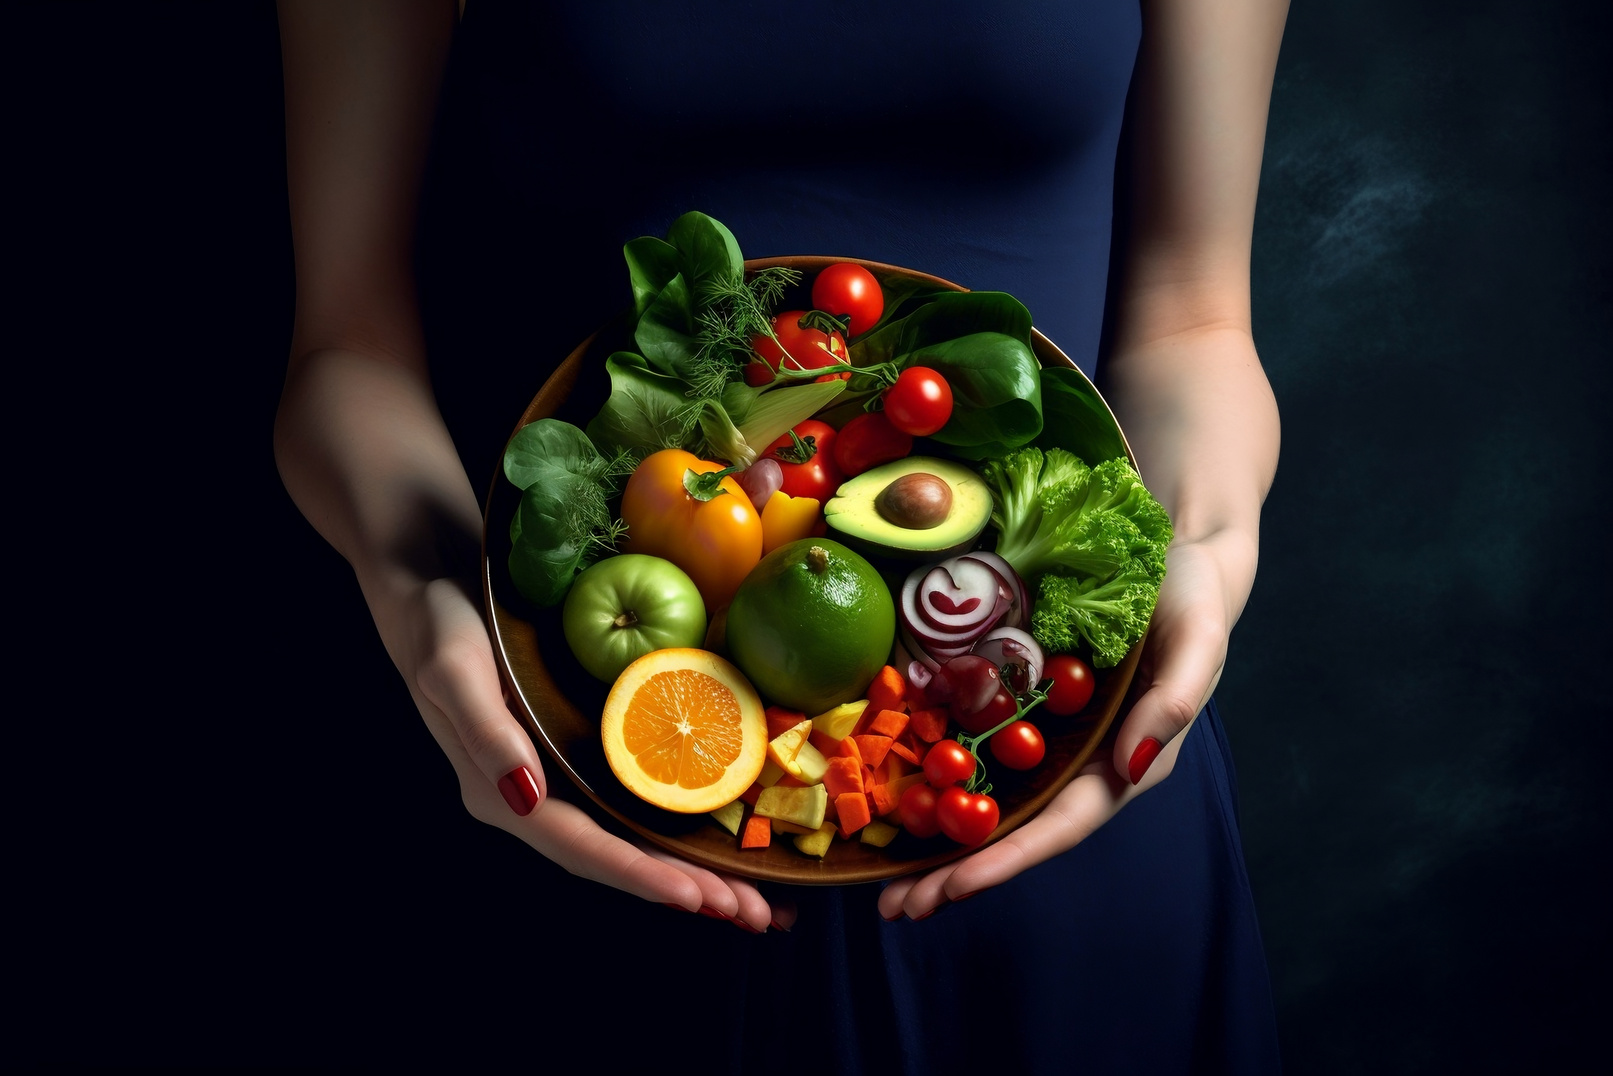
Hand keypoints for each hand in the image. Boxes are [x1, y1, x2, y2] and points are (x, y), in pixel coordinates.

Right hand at [387, 571, 793, 932]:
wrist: (435, 583)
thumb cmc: (440, 623)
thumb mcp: (452, 669)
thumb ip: (484, 733)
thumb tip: (524, 794)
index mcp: (503, 793)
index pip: (580, 847)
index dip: (639, 875)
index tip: (695, 897)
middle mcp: (537, 798)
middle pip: (620, 856)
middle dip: (687, 889)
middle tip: (755, 915)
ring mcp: (564, 778)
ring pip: (637, 837)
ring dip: (697, 871)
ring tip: (759, 903)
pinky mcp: (585, 752)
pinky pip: (642, 798)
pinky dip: (688, 826)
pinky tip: (731, 837)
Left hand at [876, 528, 1250, 920]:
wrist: (1175, 555)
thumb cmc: (1194, 603)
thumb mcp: (1196, 644)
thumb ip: (1172, 704)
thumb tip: (1132, 766)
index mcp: (1126, 764)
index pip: (1060, 826)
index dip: (1007, 859)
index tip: (955, 886)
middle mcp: (1082, 763)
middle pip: (1015, 829)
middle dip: (956, 873)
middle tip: (896, 907)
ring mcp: (1049, 738)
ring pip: (989, 801)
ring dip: (937, 844)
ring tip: (883, 883)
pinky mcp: (1022, 705)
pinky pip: (976, 748)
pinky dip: (936, 778)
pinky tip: (894, 800)